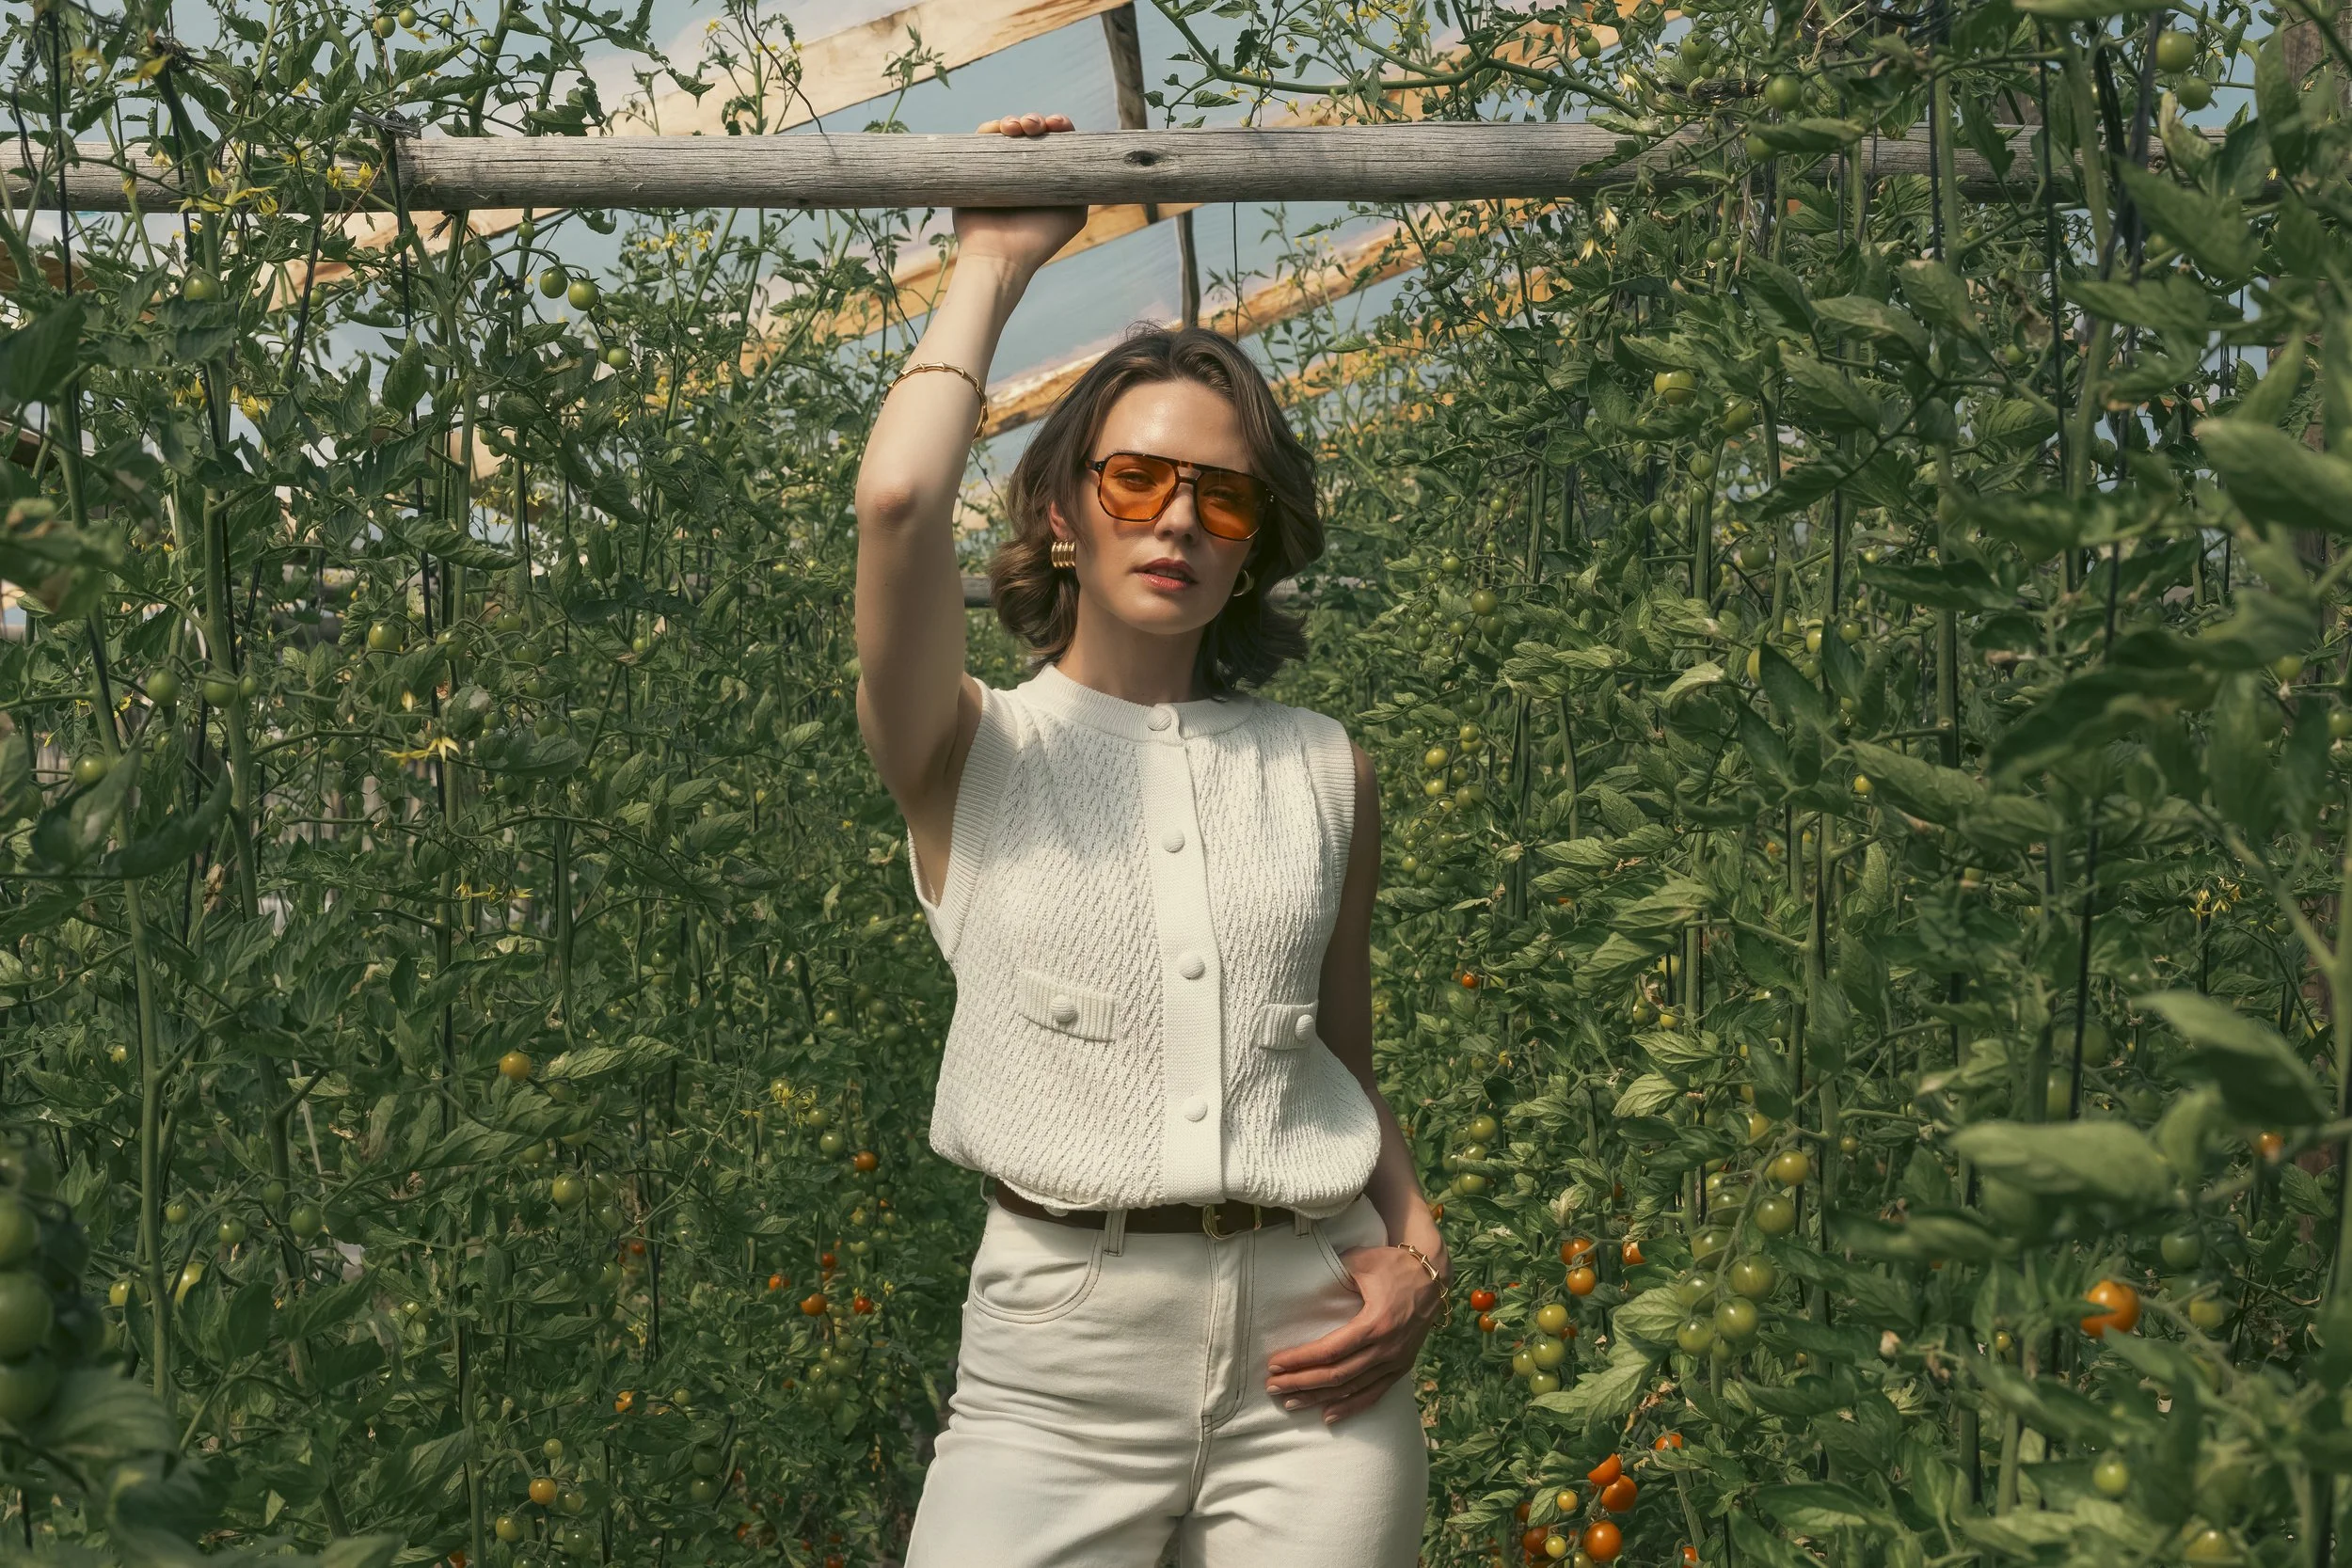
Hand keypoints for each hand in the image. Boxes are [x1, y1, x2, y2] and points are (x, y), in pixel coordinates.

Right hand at [953, 112, 1089, 275]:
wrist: (998, 257)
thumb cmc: (1039, 240)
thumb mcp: (1073, 213)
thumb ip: (1083, 186)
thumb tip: (1087, 157)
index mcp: (1047, 177)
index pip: (1055, 142)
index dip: (1058, 127)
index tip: (1058, 124)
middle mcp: (1023, 171)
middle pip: (1031, 133)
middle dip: (1035, 121)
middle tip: (1035, 127)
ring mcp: (998, 169)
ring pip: (1006, 133)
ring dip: (1014, 122)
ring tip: (1016, 128)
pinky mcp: (974, 170)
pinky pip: (981, 141)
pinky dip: (989, 129)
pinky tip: (999, 128)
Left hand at [1264, 1243, 1445, 1424]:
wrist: (1433, 1276)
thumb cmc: (1393, 1264)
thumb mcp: (1362, 1260)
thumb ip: (1334, 1270)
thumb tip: (1305, 1280)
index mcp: (1375, 1323)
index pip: (1330, 1350)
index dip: (1300, 1360)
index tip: (1275, 1364)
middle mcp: (1386, 1349)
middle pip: (1337, 1375)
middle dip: (1301, 1382)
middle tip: (1272, 1387)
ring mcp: (1395, 1361)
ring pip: (1351, 1388)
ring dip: (1319, 1398)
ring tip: (1290, 1402)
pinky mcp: (1401, 1367)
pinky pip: (1374, 1394)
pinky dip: (1351, 1407)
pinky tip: (1327, 1415)